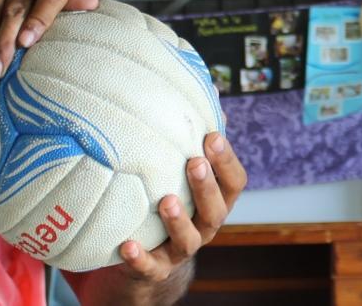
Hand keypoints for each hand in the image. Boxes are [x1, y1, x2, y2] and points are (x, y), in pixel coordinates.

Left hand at [116, 132, 247, 280]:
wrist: (147, 254)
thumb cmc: (168, 198)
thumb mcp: (181, 170)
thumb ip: (195, 136)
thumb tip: (209, 91)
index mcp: (216, 201)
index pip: (233, 182)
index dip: (226, 161)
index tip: (212, 136)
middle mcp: (204, 226)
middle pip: (216, 211)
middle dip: (206, 187)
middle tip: (195, 162)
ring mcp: (180, 250)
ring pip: (188, 240)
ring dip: (179, 221)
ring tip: (166, 201)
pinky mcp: (155, 269)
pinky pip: (150, 267)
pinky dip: (140, 258)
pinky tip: (128, 245)